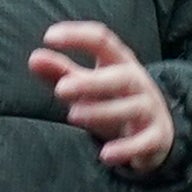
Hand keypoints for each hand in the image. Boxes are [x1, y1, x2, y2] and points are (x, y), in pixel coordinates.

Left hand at [29, 19, 175, 178]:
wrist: (157, 131)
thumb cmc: (114, 100)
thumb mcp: (88, 85)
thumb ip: (62, 72)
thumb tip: (34, 58)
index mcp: (119, 62)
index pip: (102, 40)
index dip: (78, 36)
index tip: (49, 36)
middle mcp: (137, 82)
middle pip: (121, 77)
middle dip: (91, 82)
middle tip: (60, 89)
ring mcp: (150, 109)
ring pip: (131, 107)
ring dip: (102, 111)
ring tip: (73, 115)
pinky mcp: (156, 137)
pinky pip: (145, 141)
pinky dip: (127, 149)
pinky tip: (105, 155)